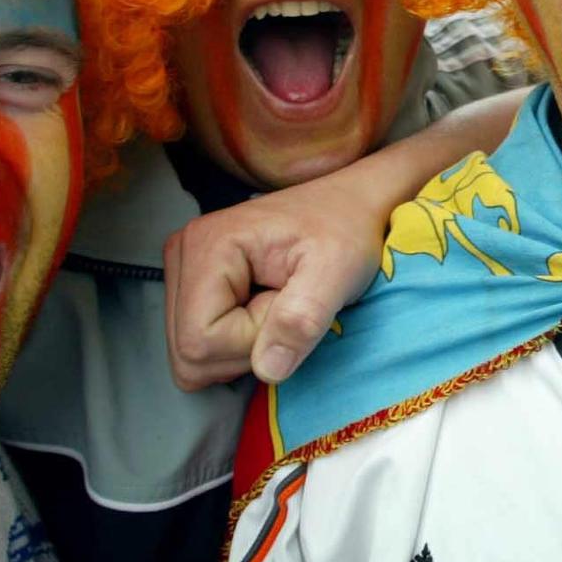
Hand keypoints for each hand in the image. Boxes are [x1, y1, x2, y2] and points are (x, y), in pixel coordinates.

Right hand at [164, 87, 530, 387]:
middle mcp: (184, 254)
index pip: (198, 348)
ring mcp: (192, 266)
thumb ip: (302, 317)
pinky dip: (253, 335)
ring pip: (201, 355)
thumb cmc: (364, 224)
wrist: (378, 193)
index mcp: (205, 248)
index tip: (300, 306)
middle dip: (252, 347)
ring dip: (256, 342)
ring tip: (295, 298)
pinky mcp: (210, 278)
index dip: (256, 345)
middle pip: (190, 356)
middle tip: (301, 303)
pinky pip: (214, 341)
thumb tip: (268, 368)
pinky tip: (282, 303)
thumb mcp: (339, 271)